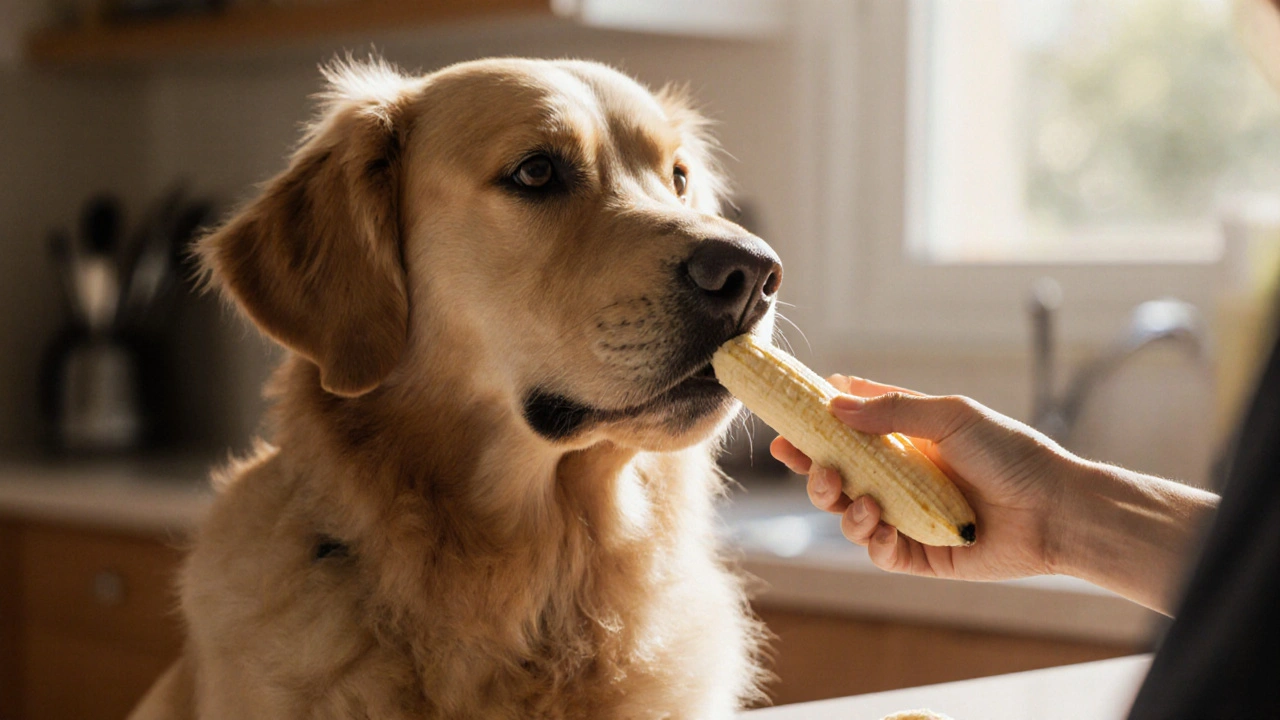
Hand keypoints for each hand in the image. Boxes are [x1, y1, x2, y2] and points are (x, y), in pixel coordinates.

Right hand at [770, 376, 1075, 582]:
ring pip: (849, 515)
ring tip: (861, 504)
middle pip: (838, 475)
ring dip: (842, 508)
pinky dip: (872, 541)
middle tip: (816, 468)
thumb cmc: (1011, 455)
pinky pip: (879, 551)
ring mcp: (906, 516)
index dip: (813, 428)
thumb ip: (891, 410)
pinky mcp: (918, 554)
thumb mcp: (951, 416)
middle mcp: (900, 478)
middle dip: (816, 472)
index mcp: (905, 440)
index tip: (786, 426)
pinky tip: (883, 529)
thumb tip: (834, 404)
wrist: (1054, 510)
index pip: (847, 431)